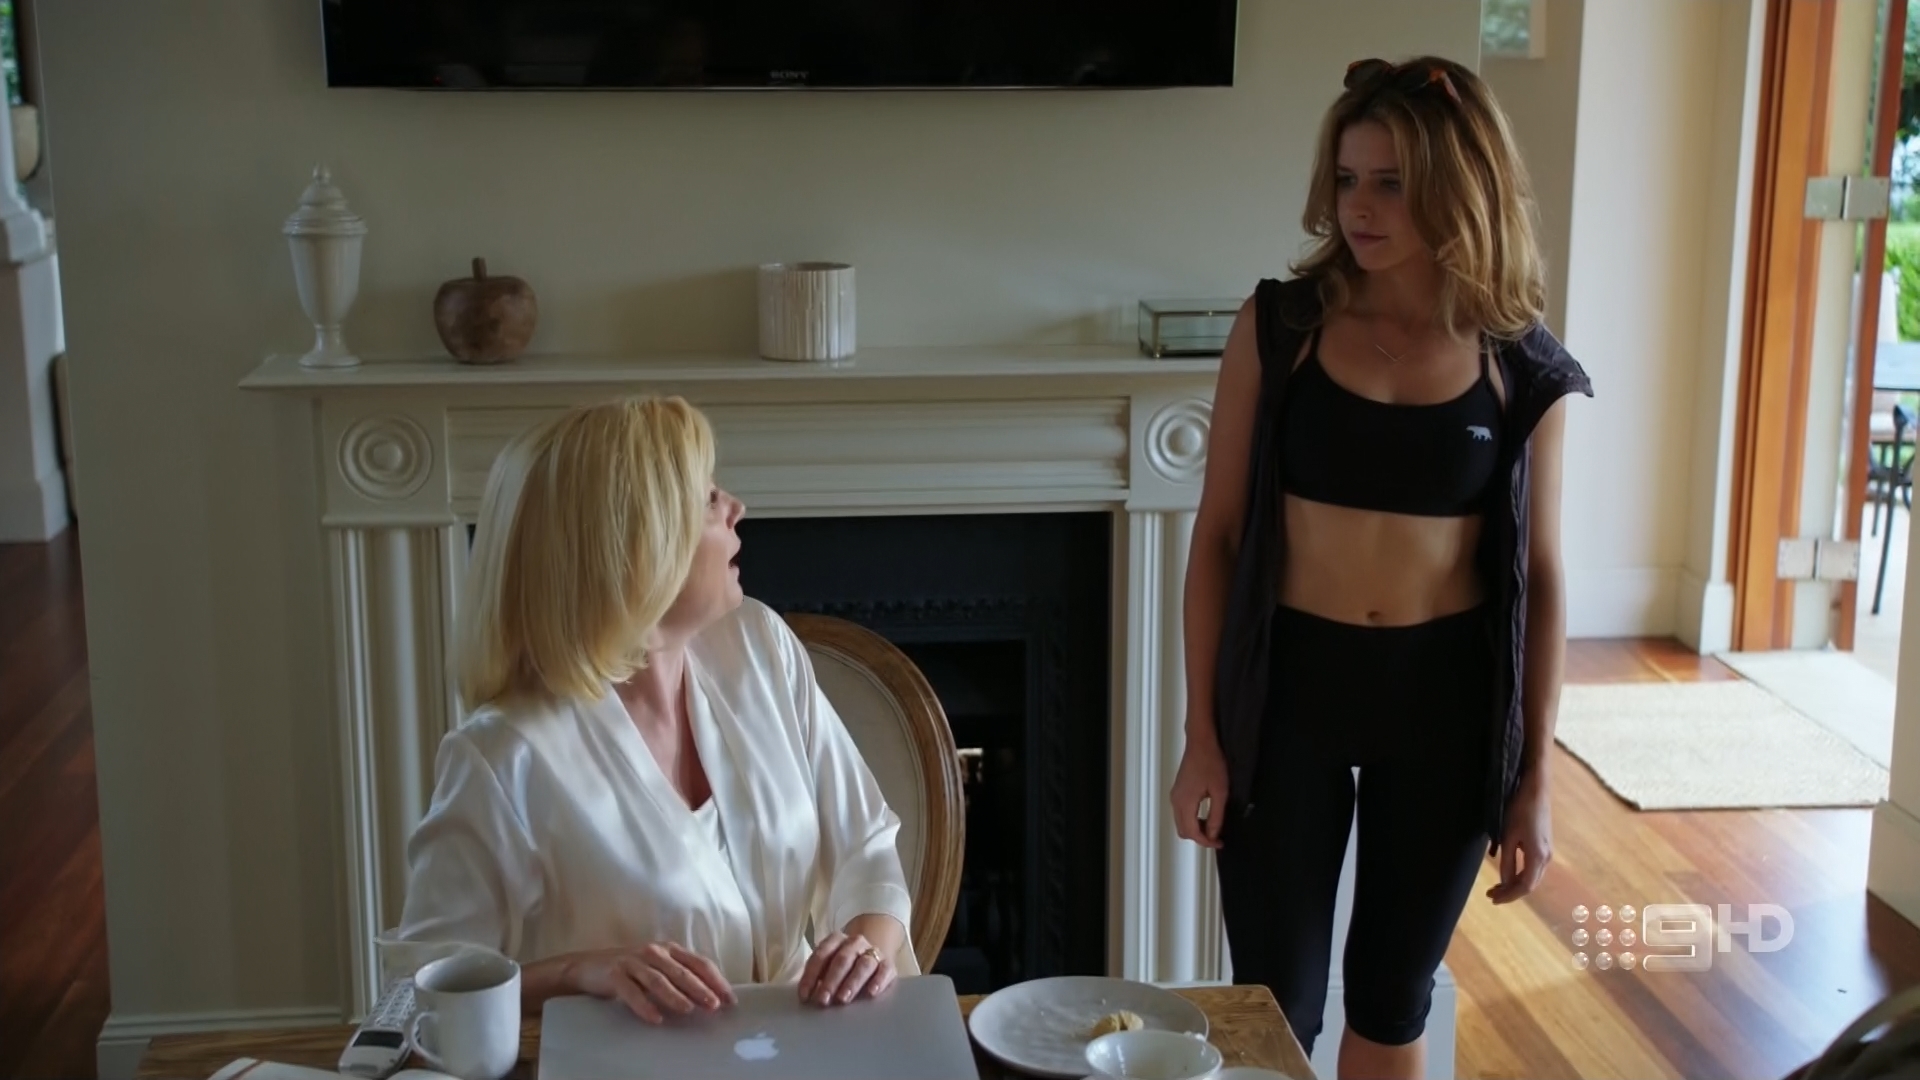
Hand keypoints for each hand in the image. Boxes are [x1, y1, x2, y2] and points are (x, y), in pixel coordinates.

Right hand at [565, 942, 735, 1023]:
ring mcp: (633, 962)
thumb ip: (680, 975)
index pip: (699, 963)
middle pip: (682, 971)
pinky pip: (631, 992)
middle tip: (714, 1005)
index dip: (715, 980)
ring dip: (675, 996)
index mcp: (669, 950)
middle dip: (700, 988)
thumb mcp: (657, 967)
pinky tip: (655, 1018)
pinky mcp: (615, 974)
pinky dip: (644, 1005)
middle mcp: (653, 952)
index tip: (729, 999)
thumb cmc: (630, 969)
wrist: (588, 967)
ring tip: (688, 1009)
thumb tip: (710, 995)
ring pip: (658, 980)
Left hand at [798, 930, 895, 1005]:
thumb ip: (817, 978)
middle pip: (842, 960)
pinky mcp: (888, 964)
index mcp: (835, 940)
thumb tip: (807, 997)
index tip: (805, 996)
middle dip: (831, 981)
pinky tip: (871, 993)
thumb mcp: (828, 966)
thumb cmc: (844, 966)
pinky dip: (878, 981)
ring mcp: (873, 951)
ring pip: (863, 965)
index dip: (811, 975)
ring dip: (852, 982)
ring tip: (843, 999)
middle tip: (823, 1000)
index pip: (821, 955)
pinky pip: (885, 970)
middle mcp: (855, 943)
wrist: (873, 955)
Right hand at [1170, 731, 1229, 848]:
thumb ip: (1216, 816)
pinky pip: (1181, 813)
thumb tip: (1213, 834)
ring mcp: (1175, 796)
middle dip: (1200, 837)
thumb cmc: (1211, 763)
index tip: (1219, 843)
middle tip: (1217, 836)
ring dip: (1196, 829)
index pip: (1192, 832)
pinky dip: (1192, 820)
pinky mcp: (1177, 791)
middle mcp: (1176, 801)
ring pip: (1181, 823)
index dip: (1206, 842)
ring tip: (1213, 825)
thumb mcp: (1220, 792)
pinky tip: (1206, 814)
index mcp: (1185, 803)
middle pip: (1183, 831)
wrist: (1201, 743)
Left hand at [1487, 774, 1551, 903]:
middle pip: (1530, 885)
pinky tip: (1508, 873)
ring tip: (1497, 886)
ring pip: (1532, 877)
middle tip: (1490, 894)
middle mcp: (1546, 858)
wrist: (1536, 790)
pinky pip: (1533, 868)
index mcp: (1538, 857)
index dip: (1509, 896)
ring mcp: (1547, 852)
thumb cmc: (1520, 810)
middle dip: (1510, 892)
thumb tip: (1504, 882)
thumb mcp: (1508, 836)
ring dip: (1515, 884)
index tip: (1492, 899)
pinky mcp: (1545, 846)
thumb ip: (1507, 861)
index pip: (1524, 887)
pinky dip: (1521, 874)